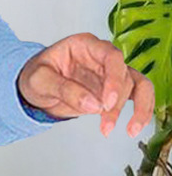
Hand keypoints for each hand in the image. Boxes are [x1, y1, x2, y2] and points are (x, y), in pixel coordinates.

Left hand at [17, 33, 154, 137]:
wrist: (35, 89)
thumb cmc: (36, 76)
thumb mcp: (40, 80)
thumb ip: (64, 90)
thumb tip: (92, 105)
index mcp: (84, 45)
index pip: (110, 56)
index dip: (113, 78)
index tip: (106, 102)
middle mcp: (101, 56)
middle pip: (124, 74)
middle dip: (117, 101)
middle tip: (105, 121)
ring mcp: (110, 73)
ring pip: (137, 86)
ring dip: (136, 109)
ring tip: (124, 130)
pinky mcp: (114, 90)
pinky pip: (138, 96)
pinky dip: (141, 112)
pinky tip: (133, 128)